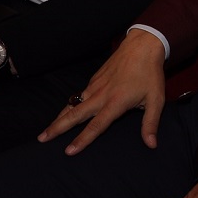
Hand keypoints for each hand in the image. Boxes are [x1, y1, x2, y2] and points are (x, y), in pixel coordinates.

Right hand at [40, 28, 165, 153]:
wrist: (142, 46)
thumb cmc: (150, 74)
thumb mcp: (156, 100)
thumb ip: (151, 123)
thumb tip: (151, 144)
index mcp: (115, 102)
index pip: (95, 126)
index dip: (81, 140)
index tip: (68, 151)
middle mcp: (100, 95)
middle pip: (74, 115)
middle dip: (57, 128)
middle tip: (41, 139)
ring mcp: (95, 86)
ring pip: (72, 104)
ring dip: (59, 117)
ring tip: (46, 130)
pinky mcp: (94, 79)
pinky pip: (78, 95)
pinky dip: (68, 105)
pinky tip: (65, 112)